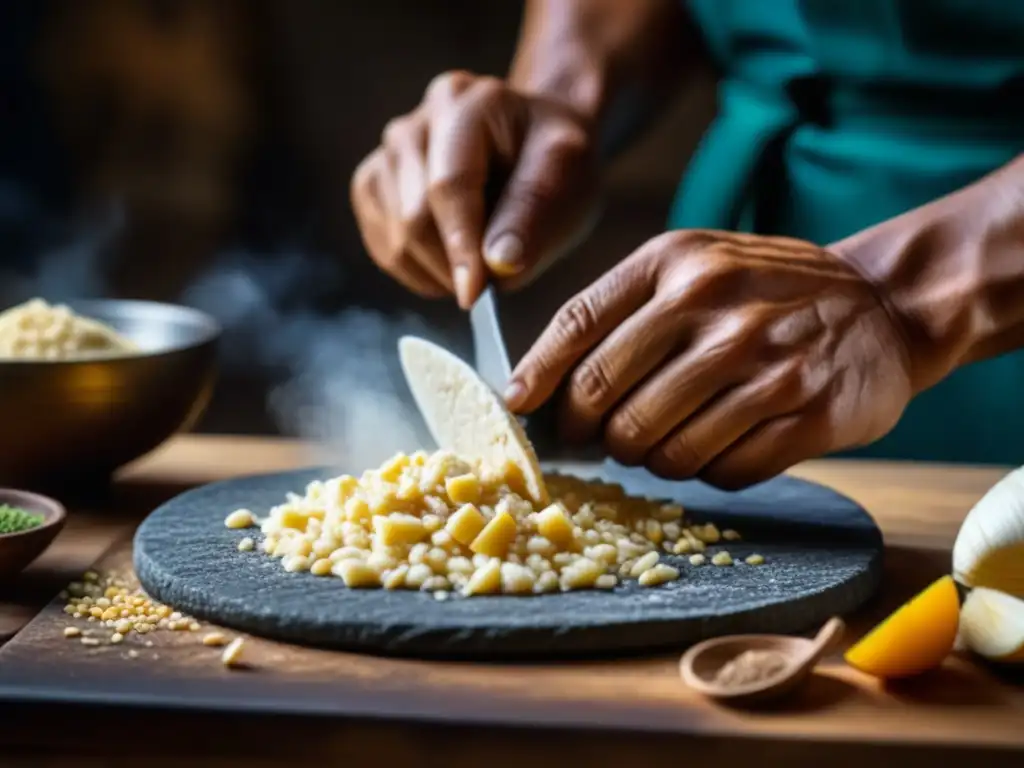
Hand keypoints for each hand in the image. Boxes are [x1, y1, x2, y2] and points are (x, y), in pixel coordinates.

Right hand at [350, 70, 599, 308]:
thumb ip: (533, 213)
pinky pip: (383, 246)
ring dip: (438, 272)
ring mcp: (387, 155)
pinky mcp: (373, 186)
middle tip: (493, 283)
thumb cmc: (555, 158)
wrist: (535, 147)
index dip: (460, 245)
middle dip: (453, 265)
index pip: (449, 184)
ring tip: (480, 265)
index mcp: (465, 104)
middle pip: (414, 217)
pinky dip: (418, 271)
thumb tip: (499, 264)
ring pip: (395, 238)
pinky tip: (452, 263)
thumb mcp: (568, 174)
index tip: (475, 294)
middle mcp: (414, 124)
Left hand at [505, 230, 914, 488]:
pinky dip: (707, 471)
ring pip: (660, 449)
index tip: (517, 407)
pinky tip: (720, 445)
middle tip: (602, 436)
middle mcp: (716, 309)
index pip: (578, 325)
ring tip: (667, 440)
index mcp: (677, 264)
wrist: (881, 304)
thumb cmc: (767, 289)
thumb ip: (622, 310)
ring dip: (650, 458)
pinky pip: (721, 473)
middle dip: (590, 433)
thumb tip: (543, 385)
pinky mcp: (806, 415)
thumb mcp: (694, 265)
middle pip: (607, 401)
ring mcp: (765, 363)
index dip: (536, 375)